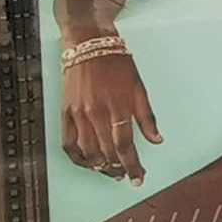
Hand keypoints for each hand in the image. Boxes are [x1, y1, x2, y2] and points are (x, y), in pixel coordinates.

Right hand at [61, 41, 160, 181]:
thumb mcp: (139, 88)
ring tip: (109, 172)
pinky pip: (68, 142)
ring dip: (98, 166)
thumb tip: (157, 140)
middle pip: (106, 152)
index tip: (138, 178)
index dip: (132, 165)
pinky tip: (87, 162)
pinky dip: (77, 157)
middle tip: (125, 176)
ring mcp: (78, 114)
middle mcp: (96, 113)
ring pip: (86, 151)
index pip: (125, 145)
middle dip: (117, 168)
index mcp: (118, 107)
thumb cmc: (117, 64)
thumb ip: (147, 117)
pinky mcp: (64, 112)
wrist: (89, 44)